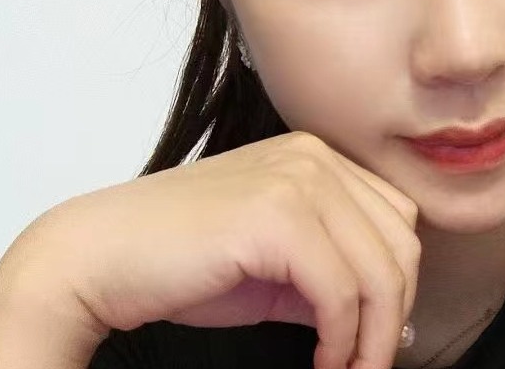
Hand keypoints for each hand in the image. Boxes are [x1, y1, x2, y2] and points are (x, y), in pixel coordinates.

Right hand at [37, 132, 421, 368]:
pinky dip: (343, 338)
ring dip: (375, 335)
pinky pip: (341, 290)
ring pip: (381, 268)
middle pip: (402, 241)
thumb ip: (330, 271)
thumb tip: (389, 316)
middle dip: (395, 312)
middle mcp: (314, 157)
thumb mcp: (276, 262)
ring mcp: (297, 178)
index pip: (398, 217)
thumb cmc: (182, 262)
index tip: (378, 334)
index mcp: (316, 158)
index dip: (397, 282)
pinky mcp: (276, 214)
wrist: (102, 255)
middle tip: (368, 361)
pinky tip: (323, 361)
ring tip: (347, 368)